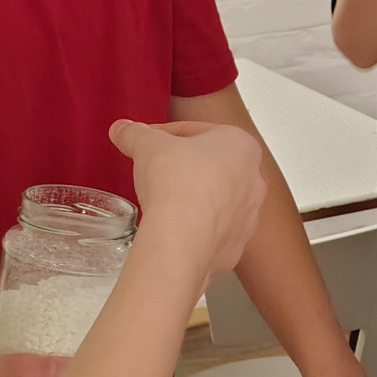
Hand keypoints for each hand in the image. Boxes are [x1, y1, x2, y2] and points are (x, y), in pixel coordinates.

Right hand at [110, 118, 265, 278]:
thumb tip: (122, 130)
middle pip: (212, 167)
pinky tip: (173, 228)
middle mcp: (253, 180)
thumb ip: (135, 134)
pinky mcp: (235, 247)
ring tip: (162, 202)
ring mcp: (248, 217)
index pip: (198, 132)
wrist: (181, 238)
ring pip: (215, 201)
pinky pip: (212, 232)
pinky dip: (194, 228)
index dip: (166, 135)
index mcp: (242, 145)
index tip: (147, 143)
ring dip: (192, 198)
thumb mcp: (147, 145)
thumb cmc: (176, 183)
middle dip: (183, 167)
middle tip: (155, 171)